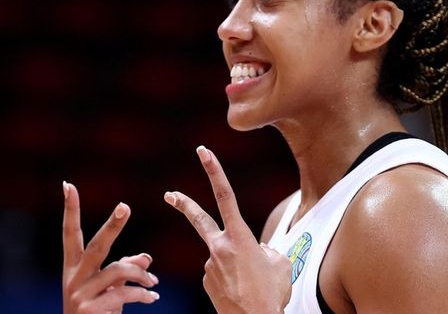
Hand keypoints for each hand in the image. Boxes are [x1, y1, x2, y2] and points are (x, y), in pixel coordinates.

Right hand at [62, 182, 159, 313]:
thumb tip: (146, 256)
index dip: (69, 209)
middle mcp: (73, 278)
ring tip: (154, 283)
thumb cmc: (98, 313)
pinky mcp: (91, 309)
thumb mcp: (108, 289)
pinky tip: (153, 299)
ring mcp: (80, 294)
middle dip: (113, 225)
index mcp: (72, 268)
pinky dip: (143, 295)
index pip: (69, 233)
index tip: (67, 184)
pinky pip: (125, 294)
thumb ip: (125, 269)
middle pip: (96, 245)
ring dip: (142, 274)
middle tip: (125, 206)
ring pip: (119, 271)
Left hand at [164, 146, 291, 313]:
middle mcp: (219, 248)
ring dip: (235, 265)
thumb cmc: (272, 294)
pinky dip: (231, 279)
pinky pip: (220, 274)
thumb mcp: (279, 263)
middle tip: (169, 194)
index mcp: (239, 237)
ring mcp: (209, 266)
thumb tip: (254, 249)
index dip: (214, 171)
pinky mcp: (206, 283)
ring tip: (251, 284)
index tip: (203, 152)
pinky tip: (241, 291)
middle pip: (199, 219)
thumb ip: (264, 249)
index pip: (225, 196)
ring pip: (222, 256)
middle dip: (183, 204)